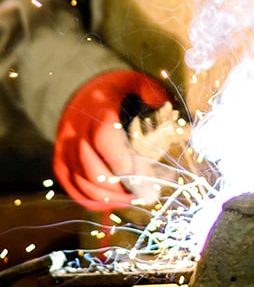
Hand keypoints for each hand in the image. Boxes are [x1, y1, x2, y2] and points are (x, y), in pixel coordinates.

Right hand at [53, 70, 173, 211]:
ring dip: (107, 197)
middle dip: (118, 186)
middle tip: (143, 194)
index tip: (138, 175)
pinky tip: (112, 203)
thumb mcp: (136, 82)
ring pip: (81, 181)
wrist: (83, 93)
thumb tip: (160, 105)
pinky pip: (71, 186)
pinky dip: (91, 200)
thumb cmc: (117, 91)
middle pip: (91, 167)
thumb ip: (151, 92)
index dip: (119, 160)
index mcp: (98, 109)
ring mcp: (64, 146)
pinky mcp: (60, 160)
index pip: (103, 136)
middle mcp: (76, 129)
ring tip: (132, 200)